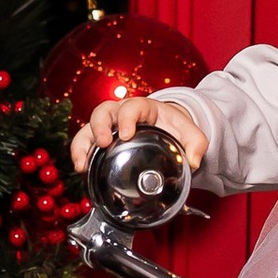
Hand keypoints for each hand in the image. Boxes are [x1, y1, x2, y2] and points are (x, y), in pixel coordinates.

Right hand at [69, 93, 207, 173]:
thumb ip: (197, 145)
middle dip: (99, 127)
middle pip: (103, 111)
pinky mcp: (101, 139)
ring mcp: (108, 125)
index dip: (127, 119)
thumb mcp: (191, 133)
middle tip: (102, 143)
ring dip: (82, 144)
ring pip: (88, 127)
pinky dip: (80, 155)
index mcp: (143, 107)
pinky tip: (81, 170)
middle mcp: (121, 113)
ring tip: (82, 164)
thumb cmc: (175, 128)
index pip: (131, 107)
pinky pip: (85, 143)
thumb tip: (194, 162)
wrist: (165, 128)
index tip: (126, 134)